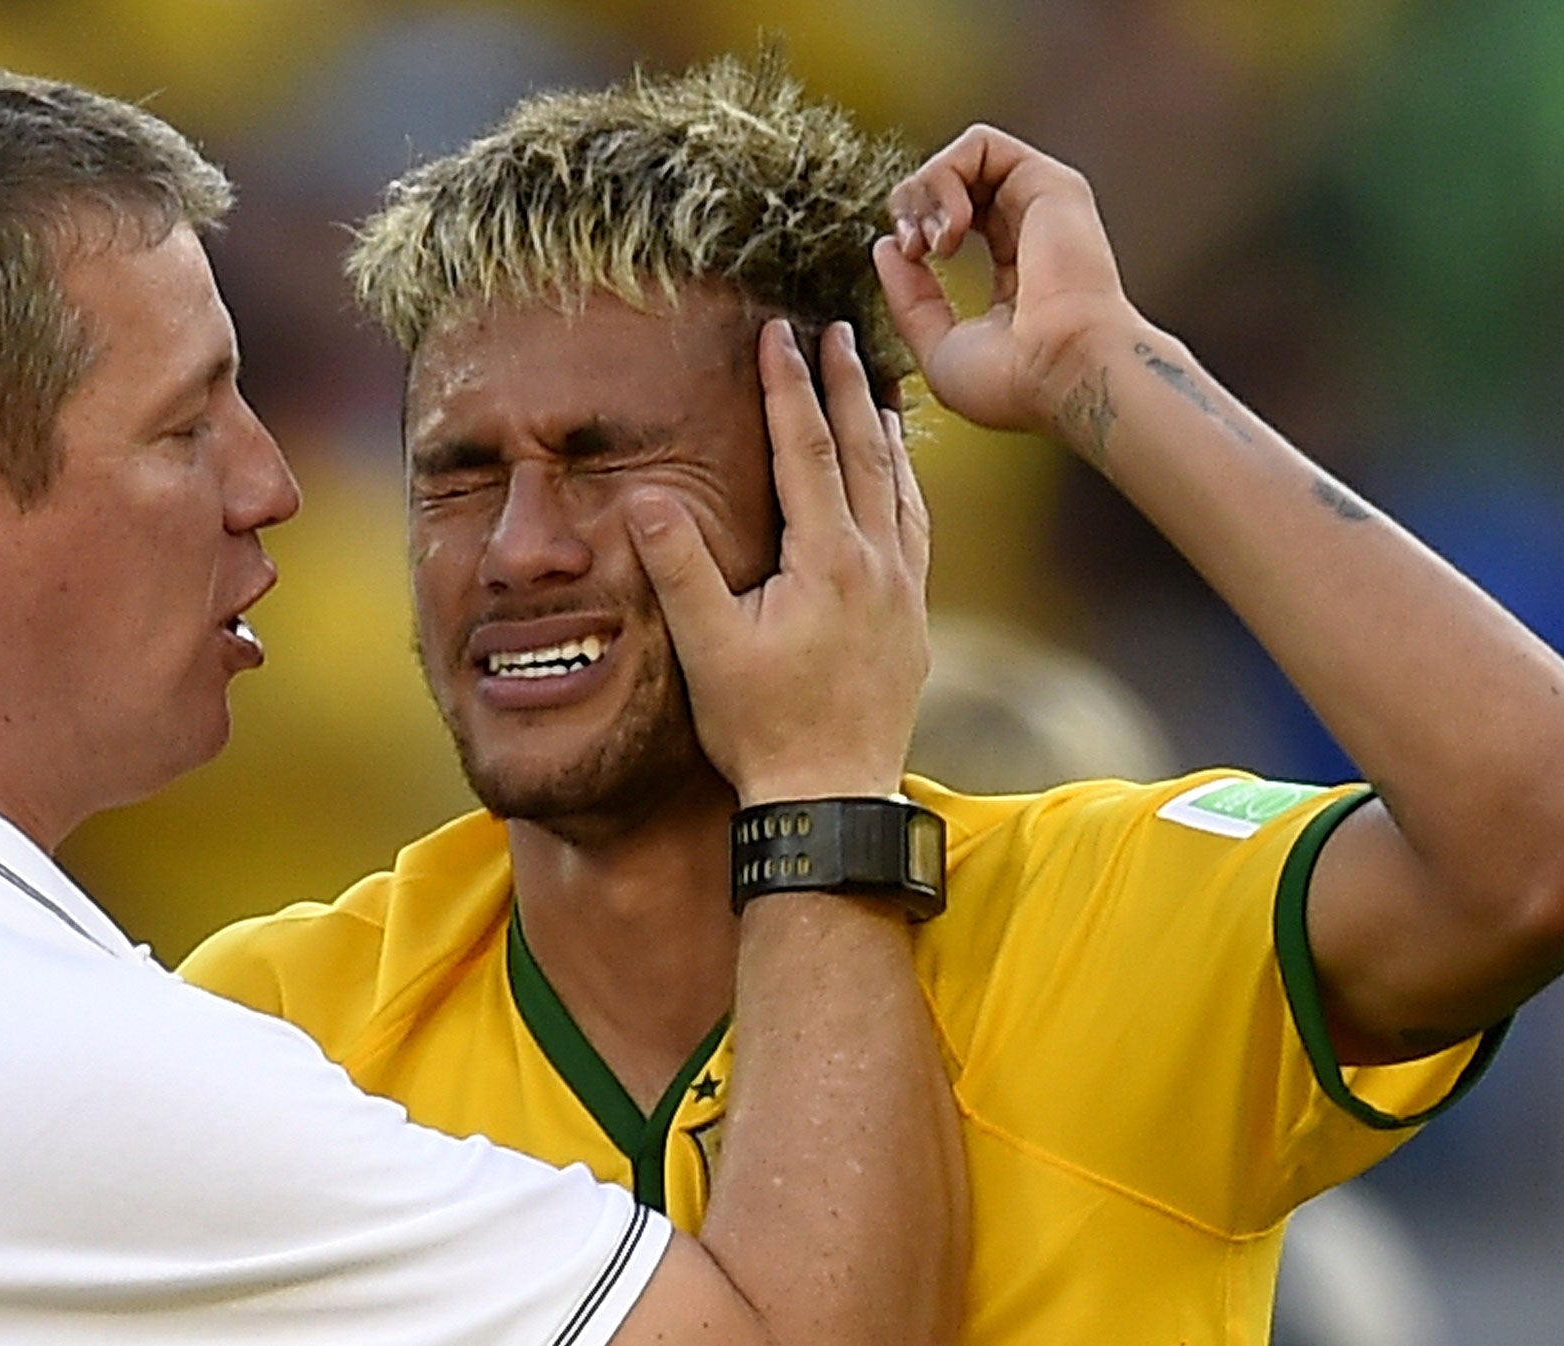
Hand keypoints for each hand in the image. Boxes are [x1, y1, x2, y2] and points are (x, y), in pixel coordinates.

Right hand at [626, 318, 929, 804]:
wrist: (831, 798)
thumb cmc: (761, 727)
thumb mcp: (708, 647)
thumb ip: (680, 567)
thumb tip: (648, 495)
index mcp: (826, 561)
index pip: (804, 450)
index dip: (789, 387)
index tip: (780, 332)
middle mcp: (876, 565)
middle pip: (863, 453)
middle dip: (846, 385)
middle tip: (840, 329)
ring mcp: (904, 593)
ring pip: (900, 489)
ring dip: (883, 432)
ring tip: (874, 388)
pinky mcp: (914, 623)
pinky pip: (915, 533)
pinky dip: (905, 491)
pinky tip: (898, 484)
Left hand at [873, 124, 1140, 447]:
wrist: (1066, 372)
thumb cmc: (1013, 382)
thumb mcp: (938, 349)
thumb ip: (909, 300)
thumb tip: (885, 247)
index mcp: (1012, 276)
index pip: (950, 228)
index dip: (912, 235)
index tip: (909, 264)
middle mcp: (1029, 233)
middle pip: (951, 186)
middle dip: (910, 207)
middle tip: (913, 249)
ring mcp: (1040, 205)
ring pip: (961, 159)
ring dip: (924, 193)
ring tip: (932, 243)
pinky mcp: (1048, 181)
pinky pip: (978, 144)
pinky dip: (944, 177)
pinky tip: (950, 229)